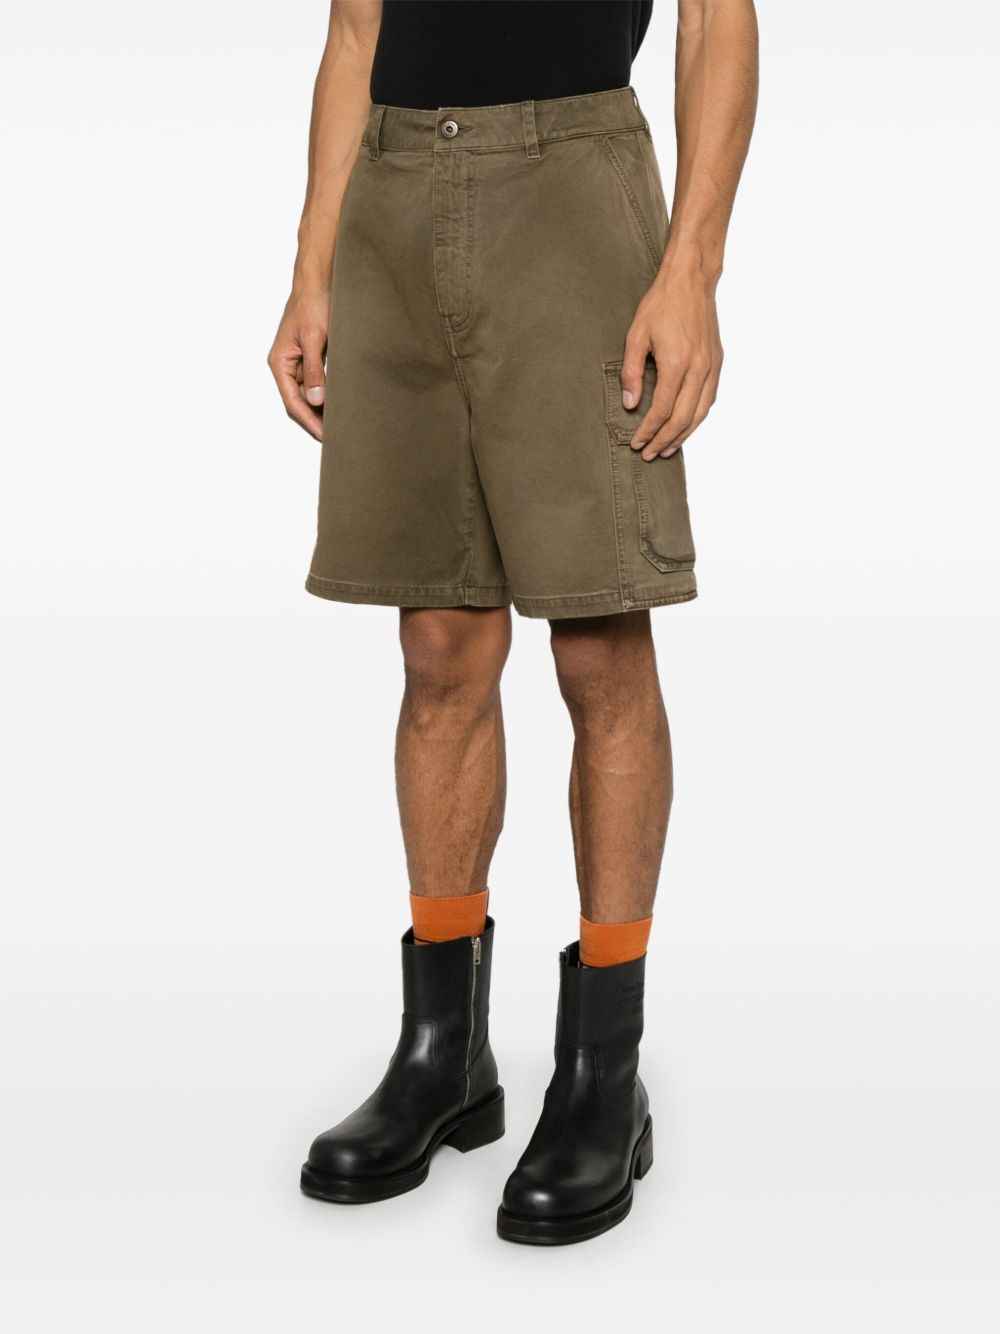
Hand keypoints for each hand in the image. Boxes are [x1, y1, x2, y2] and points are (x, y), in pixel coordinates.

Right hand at [267, 287, 329, 441]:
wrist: (319, 281)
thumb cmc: (313, 304)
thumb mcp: (315, 338)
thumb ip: (315, 370)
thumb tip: (316, 400)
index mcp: (280, 362)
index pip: (292, 401)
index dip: (309, 420)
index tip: (324, 436)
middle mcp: (286, 365)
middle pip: (299, 402)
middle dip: (315, 419)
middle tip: (335, 436)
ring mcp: (298, 362)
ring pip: (308, 394)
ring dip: (321, 409)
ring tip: (340, 424)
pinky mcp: (311, 357)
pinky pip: (317, 383)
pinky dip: (327, 394)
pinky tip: (339, 403)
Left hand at [620, 268, 722, 460]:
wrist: (692, 280)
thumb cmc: (662, 304)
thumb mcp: (636, 335)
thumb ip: (632, 372)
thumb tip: (631, 404)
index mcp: (677, 362)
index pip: (662, 410)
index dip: (648, 430)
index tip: (637, 442)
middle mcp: (698, 368)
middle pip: (682, 418)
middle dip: (664, 440)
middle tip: (650, 454)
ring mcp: (711, 366)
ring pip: (700, 412)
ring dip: (684, 435)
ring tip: (668, 449)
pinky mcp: (717, 362)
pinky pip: (710, 398)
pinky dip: (698, 417)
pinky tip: (686, 425)